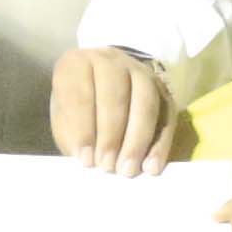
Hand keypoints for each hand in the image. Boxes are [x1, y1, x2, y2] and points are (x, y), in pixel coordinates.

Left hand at [48, 43, 180, 174]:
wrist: (101, 87)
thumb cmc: (77, 108)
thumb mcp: (64, 120)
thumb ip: (73, 136)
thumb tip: (89, 159)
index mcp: (77, 63)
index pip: (80, 92)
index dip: (83, 128)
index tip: (85, 160)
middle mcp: (110, 61)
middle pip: (115, 96)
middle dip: (111, 136)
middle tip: (107, 167)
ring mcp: (140, 72)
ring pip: (145, 102)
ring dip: (137, 140)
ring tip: (128, 170)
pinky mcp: (163, 90)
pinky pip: (167, 116)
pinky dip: (160, 144)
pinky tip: (151, 167)